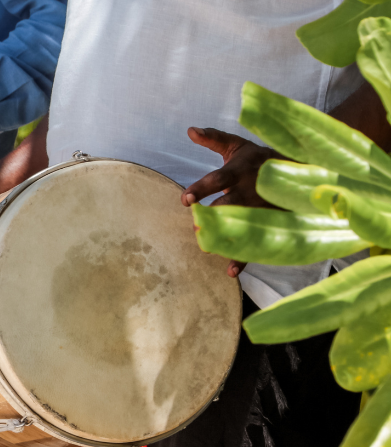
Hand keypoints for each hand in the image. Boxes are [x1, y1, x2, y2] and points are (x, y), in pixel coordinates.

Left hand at [182, 127, 277, 277]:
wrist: (306, 169)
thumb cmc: (261, 158)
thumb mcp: (239, 146)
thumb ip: (214, 139)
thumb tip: (190, 130)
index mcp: (240, 170)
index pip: (217, 180)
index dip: (201, 189)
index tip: (184, 199)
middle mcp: (251, 190)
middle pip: (228, 206)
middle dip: (211, 217)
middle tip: (195, 226)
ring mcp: (263, 209)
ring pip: (241, 225)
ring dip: (224, 237)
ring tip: (208, 246)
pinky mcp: (272, 223)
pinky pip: (257, 241)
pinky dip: (244, 258)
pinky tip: (230, 272)